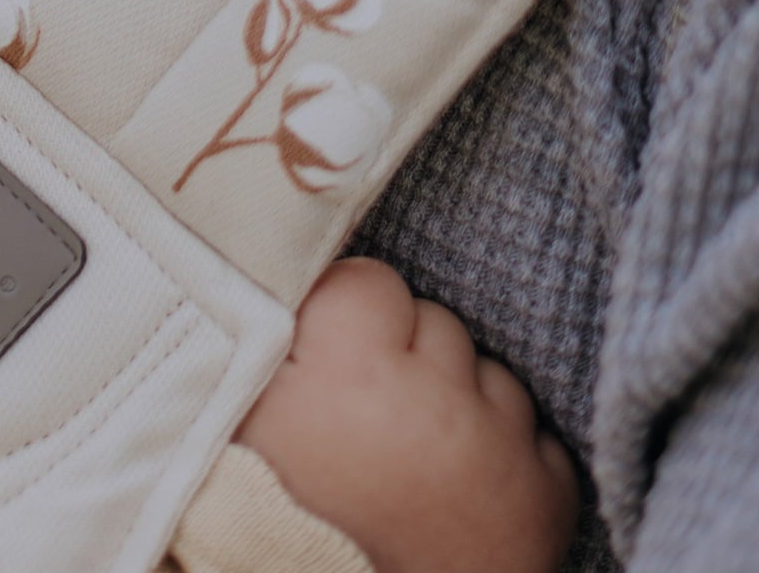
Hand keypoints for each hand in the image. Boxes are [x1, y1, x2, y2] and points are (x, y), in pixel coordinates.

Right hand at [236, 259, 577, 572]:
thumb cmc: (291, 519)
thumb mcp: (247, 422)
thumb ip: (261, 340)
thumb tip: (276, 275)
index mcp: (351, 370)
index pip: (371, 281)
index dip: (353, 313)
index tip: (337, 352)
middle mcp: (433, 397)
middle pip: (436, 320)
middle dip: (410, 353)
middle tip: (372, 410)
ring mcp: (498, 444)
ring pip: (490, 372)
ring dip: (462, 398)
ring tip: (418, 450)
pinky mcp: (546, 490)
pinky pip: (537, 433)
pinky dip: (509, 451)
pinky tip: (466, 481)